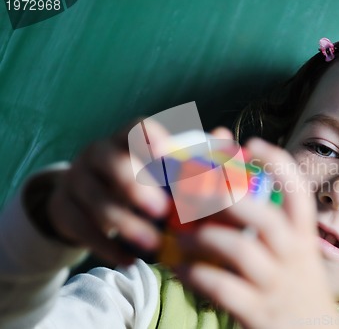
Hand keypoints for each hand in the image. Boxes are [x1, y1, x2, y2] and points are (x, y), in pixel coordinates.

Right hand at [46, 119, 235, 265]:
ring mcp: (76, 179)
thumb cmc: (136, 181)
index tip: (167, 155)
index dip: (151, 137)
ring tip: (152, 244)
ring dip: (126, 224)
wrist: (86, 201)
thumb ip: (192, 155)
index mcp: (125, 138)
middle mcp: (98, 153)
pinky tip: (130, 261)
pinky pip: (81, 228)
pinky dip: (107, 247)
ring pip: (95, 199)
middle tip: (162, 210)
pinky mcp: (63, 208)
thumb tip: (225, 136)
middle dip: (136, 186)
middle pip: (111, 161)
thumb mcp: (159, 168)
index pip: (135, 127)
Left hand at [175, 138, 338, 328]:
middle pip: (263, 217)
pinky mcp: (257, 312)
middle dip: (226, 200)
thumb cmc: (293, 282)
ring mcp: (276, 285)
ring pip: (239, 250)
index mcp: (302, 236)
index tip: (250, 143)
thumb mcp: (293, 252)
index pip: (298, 191)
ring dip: (202, 239)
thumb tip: (231, 184)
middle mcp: (293, 256)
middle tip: (196, 194)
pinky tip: (180, 270)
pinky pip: (221, 288)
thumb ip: (268, 220)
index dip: (277, 162)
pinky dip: (195, 275)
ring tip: (178, 239)